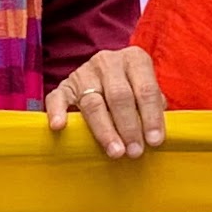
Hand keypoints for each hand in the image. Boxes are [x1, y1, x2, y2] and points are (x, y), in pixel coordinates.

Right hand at [45, 46, 167, 157]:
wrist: (107, 76)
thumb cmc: (134, 90)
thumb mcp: (147, 92)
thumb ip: (154, 107)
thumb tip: (154, 133)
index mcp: (135, 59)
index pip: (146, 89)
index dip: (151, 116)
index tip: (154, 141)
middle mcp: (108, 62)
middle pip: (119, 96)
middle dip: (129, 126)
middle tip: (134, 151)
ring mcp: (84, 73)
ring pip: (93, 102)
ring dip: (104, 130)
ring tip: (114, 151)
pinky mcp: (64, 86)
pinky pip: (56, 97)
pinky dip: (57, 111)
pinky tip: (59, 126)